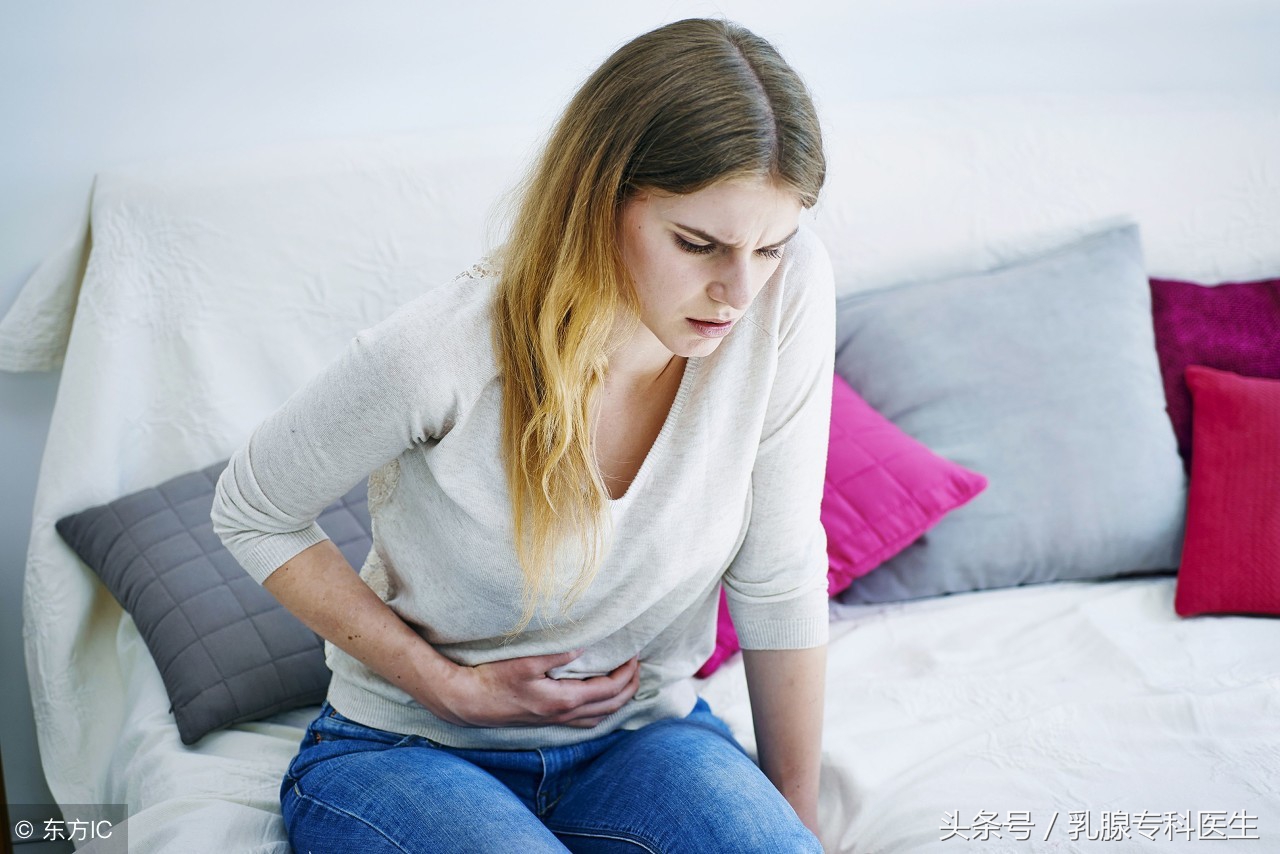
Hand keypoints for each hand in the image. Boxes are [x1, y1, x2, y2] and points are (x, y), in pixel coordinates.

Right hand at [435, 650, 640, 728]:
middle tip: (638, 667)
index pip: (609, 690)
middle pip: (611, 706)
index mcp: (563, 700)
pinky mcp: (548, 722)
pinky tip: (600, 701)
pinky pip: (585, 722)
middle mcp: (564, 715)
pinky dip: (601, 712)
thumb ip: (558, 654)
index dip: (626, 673)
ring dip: (618, 701)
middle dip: (630, 687)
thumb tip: (585, 646)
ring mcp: (556, 721)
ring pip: (600, 718)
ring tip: (626, 682)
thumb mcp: (525, 661)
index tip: (634, 655)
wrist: (469, 702)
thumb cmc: (494, 679)